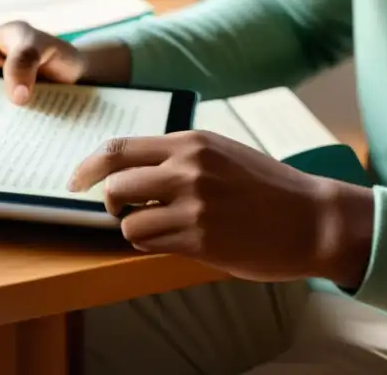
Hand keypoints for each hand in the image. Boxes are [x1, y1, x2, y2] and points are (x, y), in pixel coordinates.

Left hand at [68, 130, 374, 285]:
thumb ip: (181, 155)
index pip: (119, 148)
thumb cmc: (267, 186)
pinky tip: (172, 240)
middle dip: (109, 201)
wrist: (311, 217)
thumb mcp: (222, 152)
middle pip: (114, 184)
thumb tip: (132, 168)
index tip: (75, 180)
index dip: (88, 167)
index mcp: (191, 142)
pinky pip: (149, 243)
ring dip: (132, 226)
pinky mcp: (201, 240)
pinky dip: (150, 244)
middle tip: (120, 210)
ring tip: (155, 226)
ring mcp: (194, 205)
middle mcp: (188, 169)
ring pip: (127, 220)